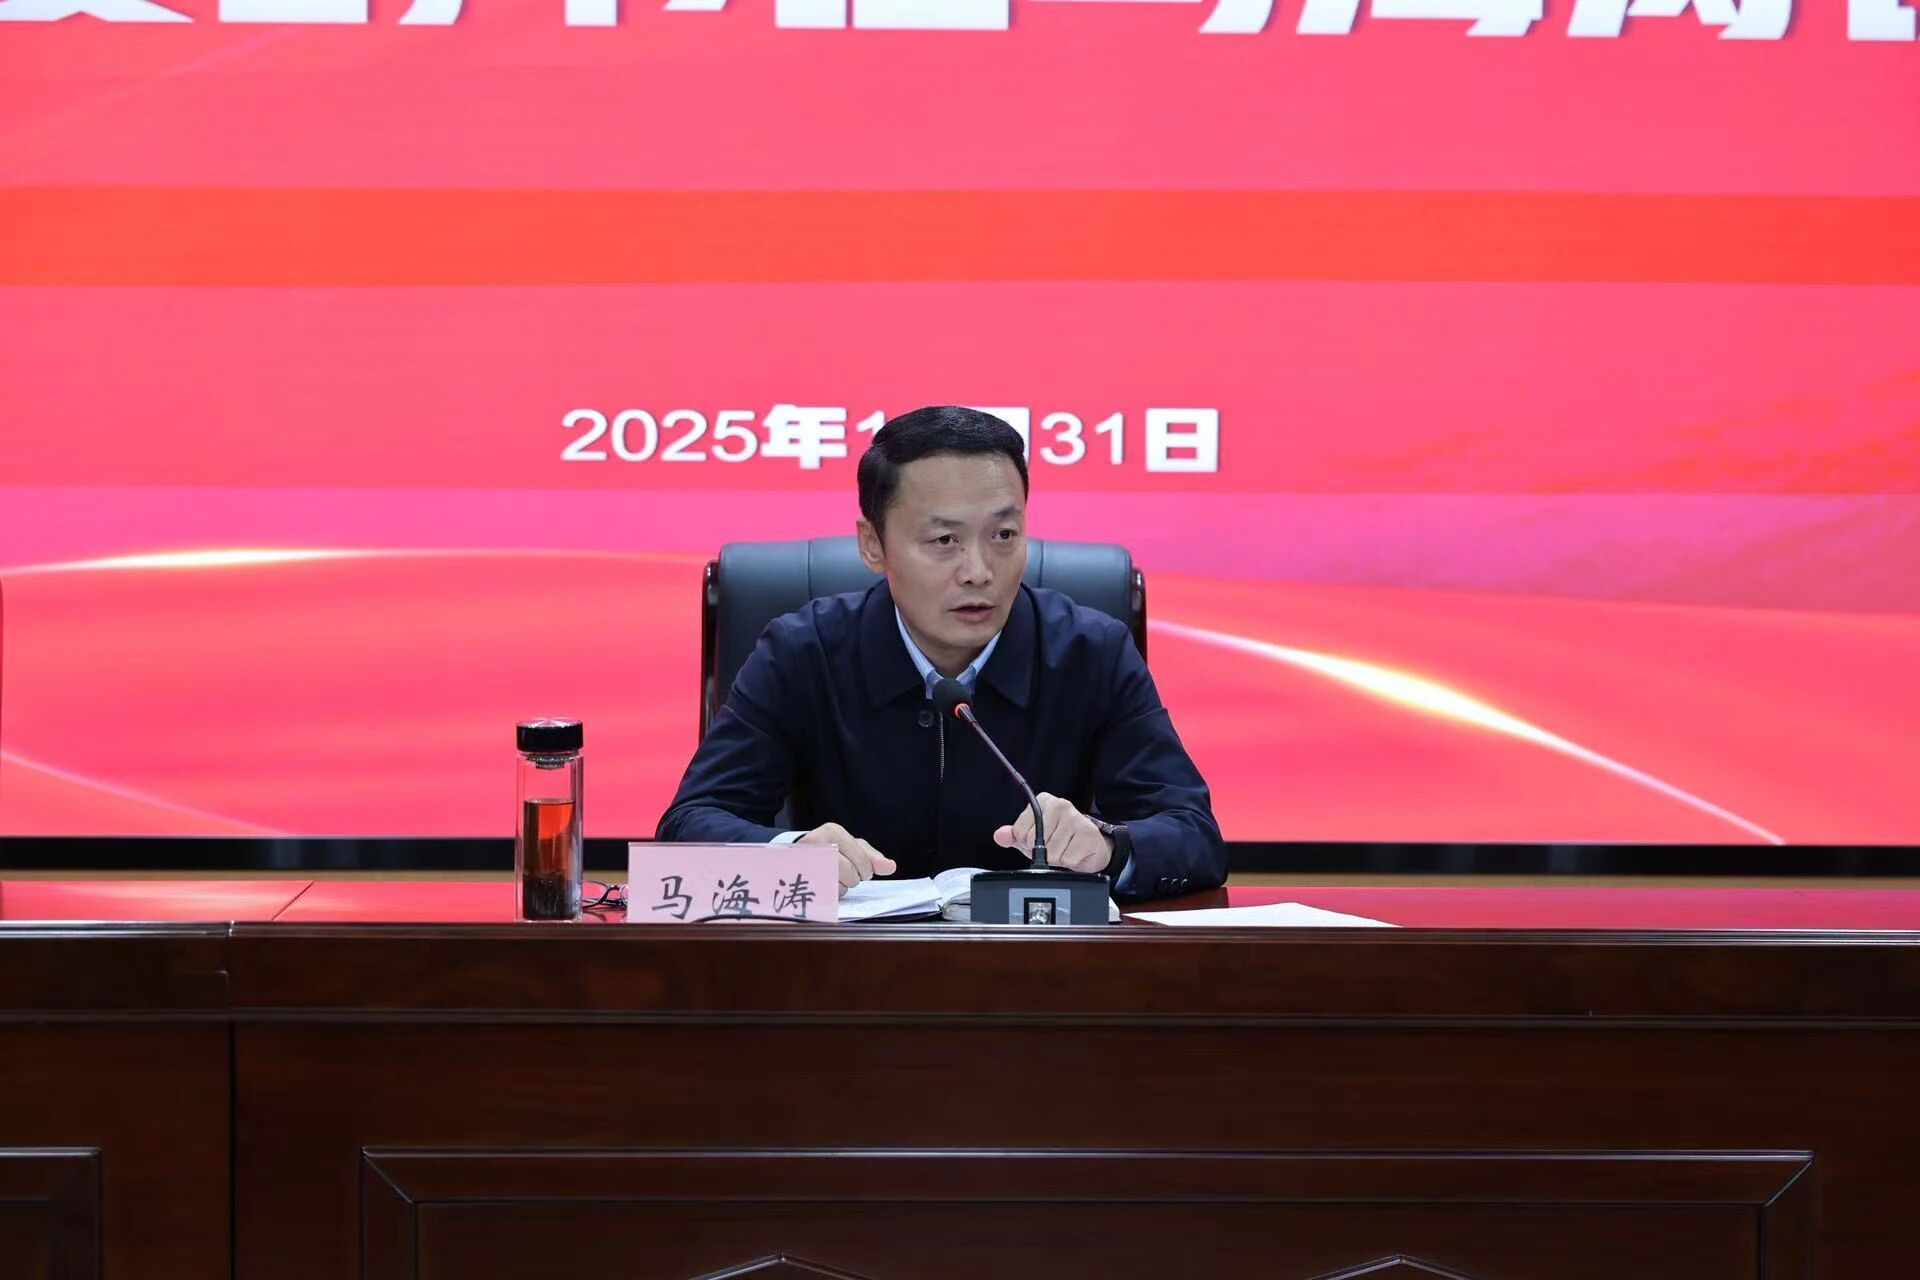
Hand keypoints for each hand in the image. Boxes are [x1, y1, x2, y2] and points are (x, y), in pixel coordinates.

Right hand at [799, 823, 897, 896]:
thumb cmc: (830, 850)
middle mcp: (817, 843)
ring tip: (831, 877)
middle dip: (852, 879)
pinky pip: (824, 895)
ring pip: (838, 887)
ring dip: (840, 887)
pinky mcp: (799, 878)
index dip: (865, 870)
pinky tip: (824, 885)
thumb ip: (872, 857)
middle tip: (843, 872)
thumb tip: (890, 867)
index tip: (859, 868)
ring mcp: (805, 861)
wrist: (796, 855)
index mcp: (833, 831)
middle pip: (851, 875)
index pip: (863, 861)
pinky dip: (829, 894)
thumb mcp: (852, 847)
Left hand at [993, 793, 1111, 873]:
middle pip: (1035, 842)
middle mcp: (1060, 804)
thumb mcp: (1031, 838)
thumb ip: (1013, 836)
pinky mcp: (1088, 833)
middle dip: (1043, 852)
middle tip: (1056, 846)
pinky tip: (1076, 853)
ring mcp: (1075, 817)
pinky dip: (1070, 862)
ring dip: (1057, 858)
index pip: (1020, 831)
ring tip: (1066, 850)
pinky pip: (1067, 859)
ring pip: (1051, 853)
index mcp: (1042, 802)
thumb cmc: (1059, 841)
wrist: (1091, 848)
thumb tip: (999, 835)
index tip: (1041, 840)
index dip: (1027, 843)